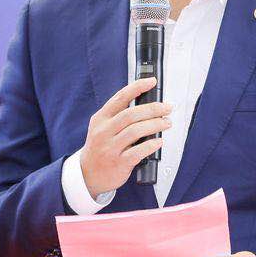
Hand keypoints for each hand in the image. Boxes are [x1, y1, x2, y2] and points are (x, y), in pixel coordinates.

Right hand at [78, 77, 171, 197]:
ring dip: (155, 125)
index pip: (120, 98)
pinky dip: (151, 145)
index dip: (137, 87)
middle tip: (167, 108)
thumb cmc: (100, 147)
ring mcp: (110, 148)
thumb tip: (147, 105)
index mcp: (101, 119)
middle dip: (153, 109)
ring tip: (166, 123)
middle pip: (131, 114)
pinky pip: (138, 151)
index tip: (151, 82)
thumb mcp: (102, 127)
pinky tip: (159, 142)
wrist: (88, 174)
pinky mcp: (118, 163)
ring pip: (136, 131)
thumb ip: (119, 116)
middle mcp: (104, 132)